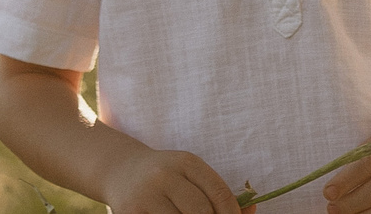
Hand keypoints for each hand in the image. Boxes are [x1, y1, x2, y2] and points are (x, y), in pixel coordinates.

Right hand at [101, 147, 239, 213]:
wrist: (120, 170)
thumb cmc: (166, 177)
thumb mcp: (190, 175)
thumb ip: (217, 193)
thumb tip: (250, 211)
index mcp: (186, 162)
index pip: (219, 192)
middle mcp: (165, 176)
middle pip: (201, 212)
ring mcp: (146, 196)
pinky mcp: (130, 213)